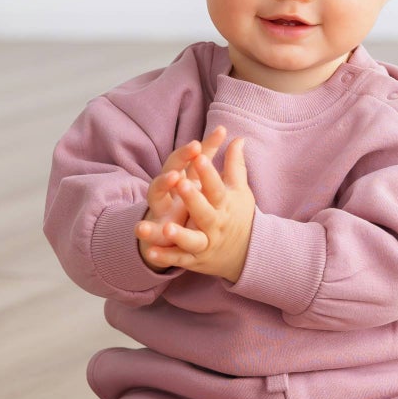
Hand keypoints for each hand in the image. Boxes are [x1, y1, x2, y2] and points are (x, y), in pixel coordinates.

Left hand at [139, 137, 254, 283]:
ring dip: (179, 235)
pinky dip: (165, 257)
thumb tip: (239, 138)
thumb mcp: (239, 191)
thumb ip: (235, 165)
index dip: (208, 173)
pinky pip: (179, 259)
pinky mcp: (194, 260)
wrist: (246, 254)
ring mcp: (205, 243)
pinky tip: (151, 253)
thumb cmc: (238, 215)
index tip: (200, 157)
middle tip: (182, 183)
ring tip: (166, 227)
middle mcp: (215, 224)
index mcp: (225, 205)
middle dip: (193, 198)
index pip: (217, 187)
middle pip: (204, 211)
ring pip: (192, 240)